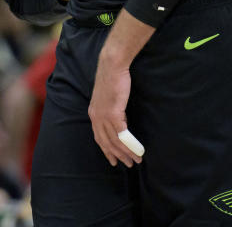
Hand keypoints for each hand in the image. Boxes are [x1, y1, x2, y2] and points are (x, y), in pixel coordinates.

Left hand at [89, 52, 139, 167]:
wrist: (112, 66)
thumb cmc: (112, 78)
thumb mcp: (109, 98)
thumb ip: (112, 110)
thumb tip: (121, 122)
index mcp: (94, 113)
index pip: (99, 138)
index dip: (106, 150)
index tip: (113, 160)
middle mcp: (96, 117)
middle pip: (106, 143)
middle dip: (118, 156)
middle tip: (129, 164)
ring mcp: (104, 116)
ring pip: (115, 141)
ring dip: (127, 153)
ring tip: (137, 160)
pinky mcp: (113, 113)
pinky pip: (122, 134)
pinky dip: (130, 144)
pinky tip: (138, 150)